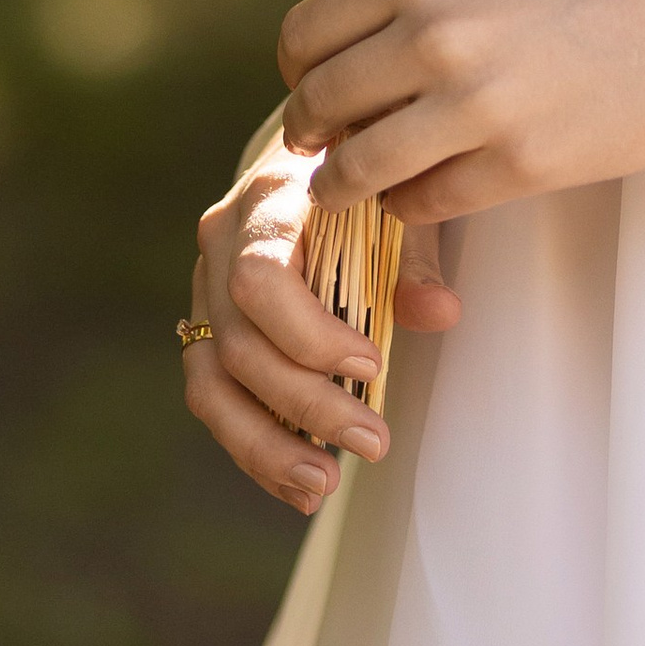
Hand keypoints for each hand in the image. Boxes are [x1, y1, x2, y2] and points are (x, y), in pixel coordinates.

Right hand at [180, 138, 464, 514]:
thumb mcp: (399, 203)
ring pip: (211, 384)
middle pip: (239, 343)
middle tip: (374, 442)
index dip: (309, 334)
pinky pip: (213, 399)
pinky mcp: (204, 327)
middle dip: (306, 404)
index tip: (373, 365)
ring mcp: (203, 287)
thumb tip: (441, 314)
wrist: (319, 158)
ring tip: (325, 487)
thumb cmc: (367, 184)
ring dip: (267, 446)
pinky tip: (300, 484)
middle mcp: (221, 242)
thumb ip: (414, 257)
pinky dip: (254, 448)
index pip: (261, 279)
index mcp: (268, 199)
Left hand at [277, 0, 644, 224]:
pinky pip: (421, 206)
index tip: (315, 87)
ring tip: (362, 182)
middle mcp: (434, 34)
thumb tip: (346, 60)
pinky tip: (433, 189)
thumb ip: (421, 3)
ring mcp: (473, 105)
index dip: (300, 72)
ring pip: (355, 171)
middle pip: (318, 106)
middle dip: (313, 134)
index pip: (304, 36)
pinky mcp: (516, 166)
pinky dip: (412, 206)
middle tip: (330, 144)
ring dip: (348, 184)